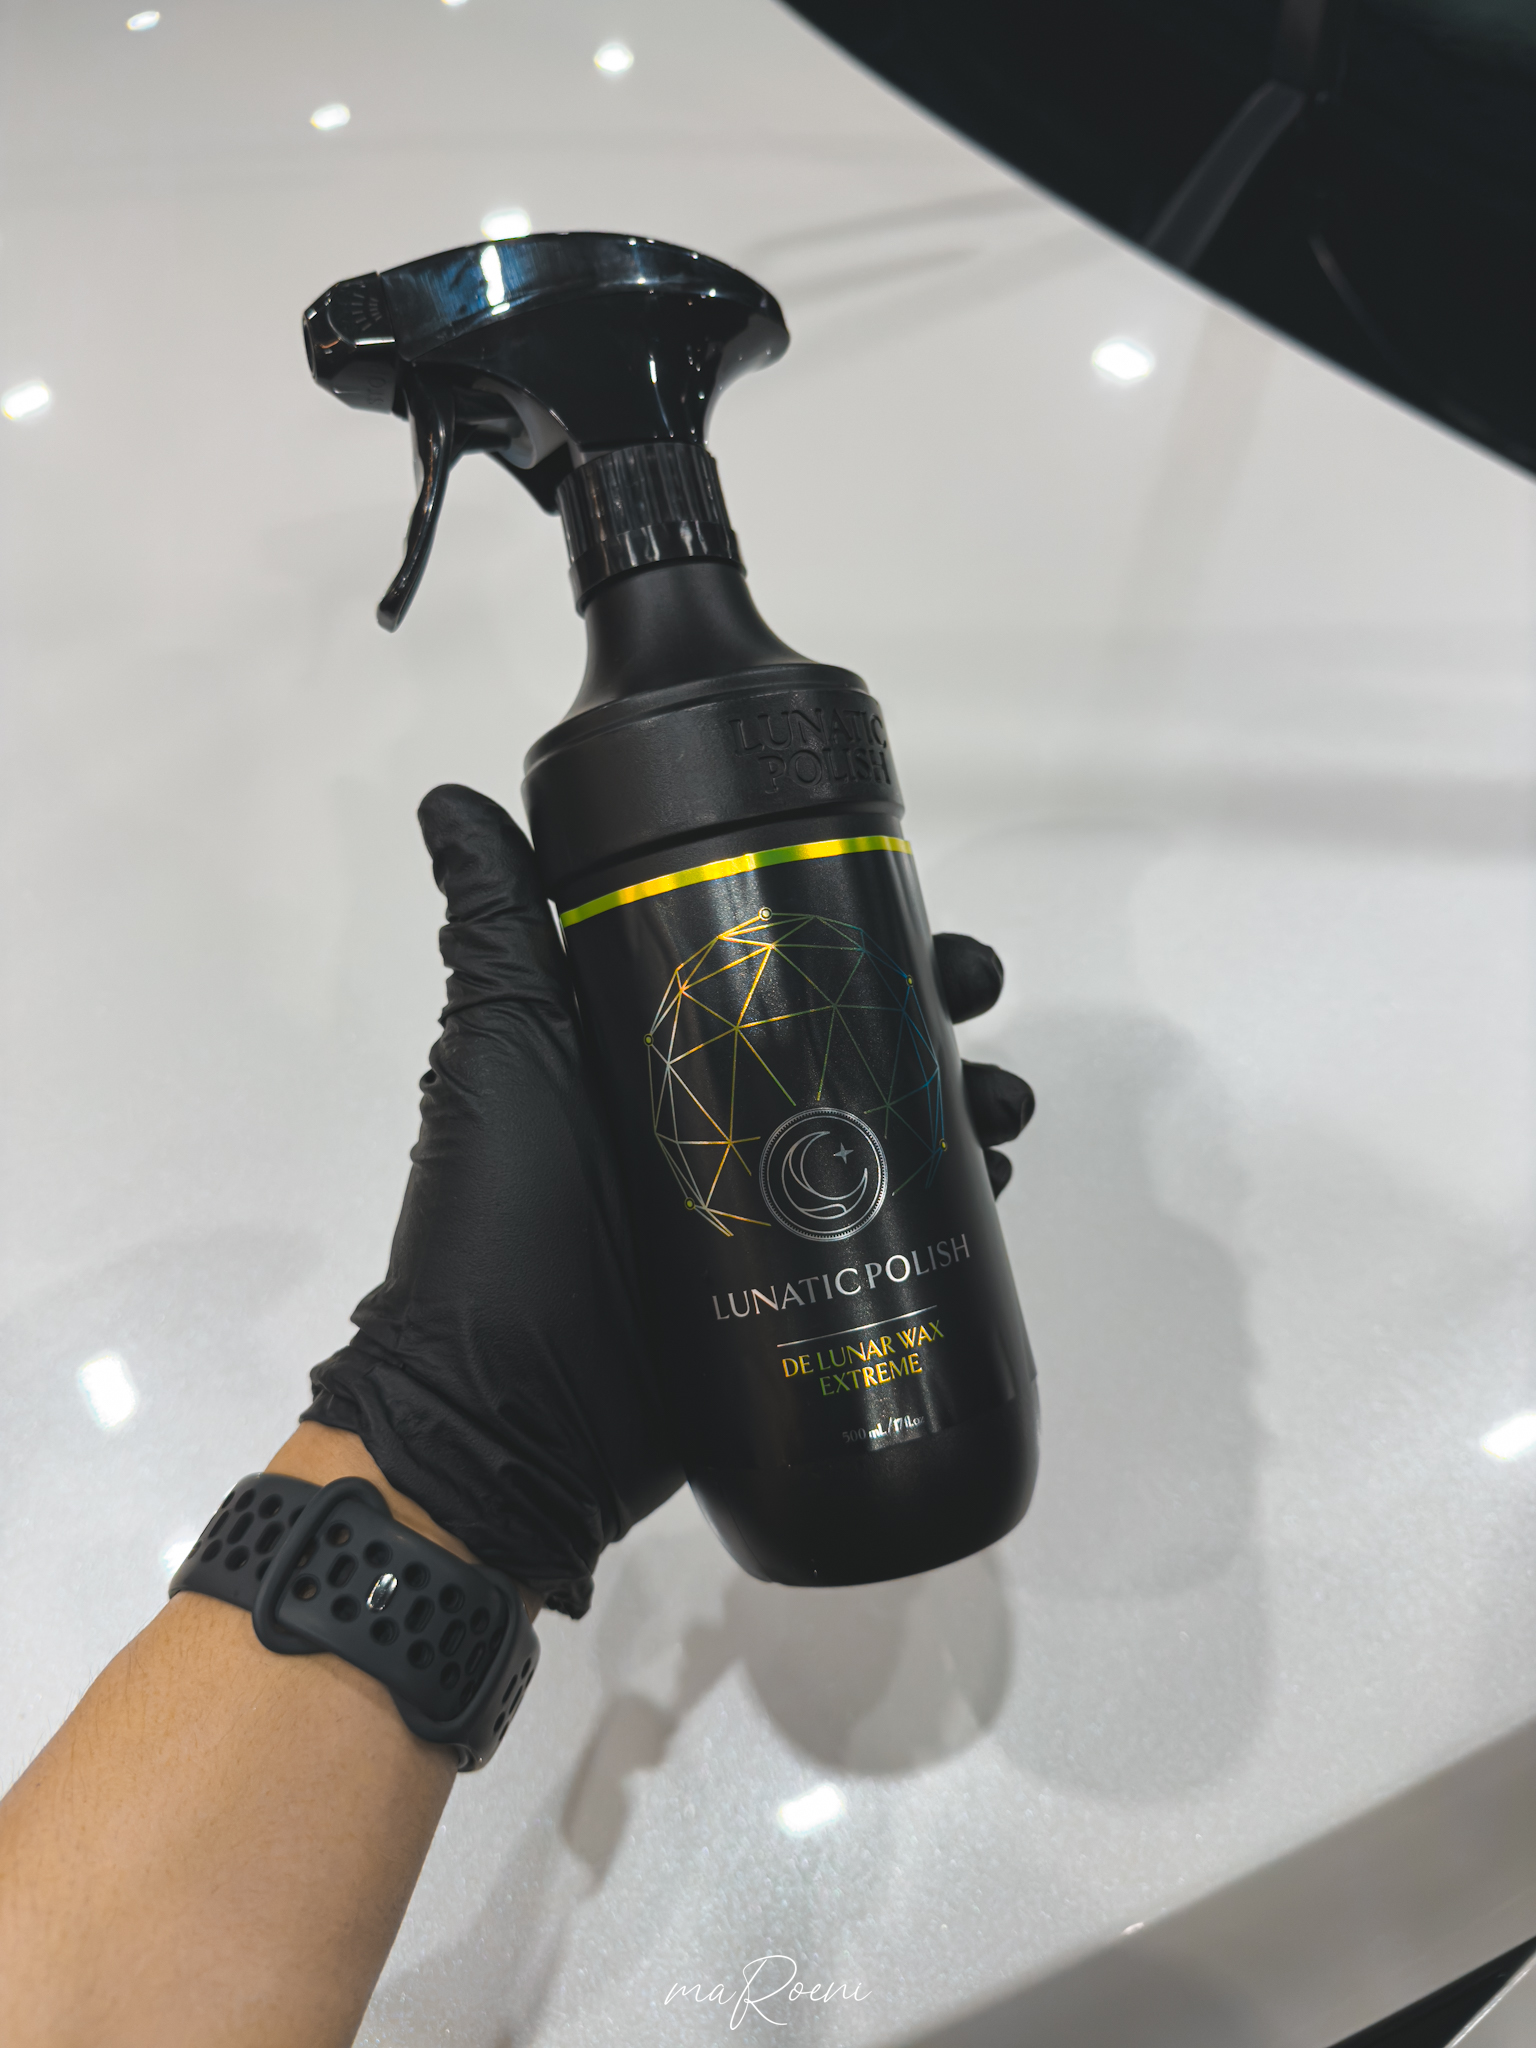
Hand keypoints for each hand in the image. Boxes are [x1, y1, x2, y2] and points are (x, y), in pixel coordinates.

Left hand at [306, 787, 1034, 1614]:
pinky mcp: (798, 1296)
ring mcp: (767, 1211)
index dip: (853, 929)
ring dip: (964, 1103)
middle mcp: (725, 1117)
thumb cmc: (505, 1216)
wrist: (512, 1414)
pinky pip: (896, 1235)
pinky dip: (956, 1204)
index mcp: (665, 1048)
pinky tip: (990, 1186)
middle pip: (854, 1039)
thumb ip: (496, 924)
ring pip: (893, 1132)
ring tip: (1001, 1109)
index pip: (781, 962)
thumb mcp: (504, 1048)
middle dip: (932, 1010)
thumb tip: (453, 794)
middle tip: (973, 1001)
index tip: (911, 912)